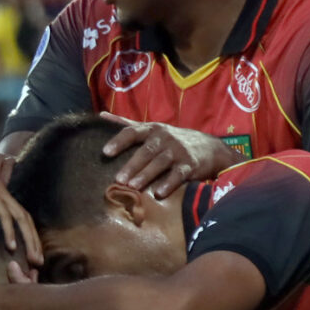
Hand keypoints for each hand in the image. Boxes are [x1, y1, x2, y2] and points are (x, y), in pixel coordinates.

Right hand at [0, 139, 41, 263]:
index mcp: (0, 194)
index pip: (21, 216)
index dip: (30, 235)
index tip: (32, 254)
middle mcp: (2, 191)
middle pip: (26, 218)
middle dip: (34, 241)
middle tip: (39, 261)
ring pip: (20, 217)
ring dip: (28, 239)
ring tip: (31, 258)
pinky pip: (3, 214)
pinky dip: (9, 231)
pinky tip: (11, 246)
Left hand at [100, 115, 231, 199]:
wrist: (208, 148)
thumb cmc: (171, 140)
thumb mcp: (151, 129)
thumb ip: (126, 124)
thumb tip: (101, 116)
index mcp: (151, 129)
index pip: (132, 132)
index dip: (119, 141)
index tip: (105, 153)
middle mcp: (164, 138)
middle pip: (146, 151)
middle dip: (132, 165)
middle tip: (118, 180)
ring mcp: (178, 151)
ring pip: (160, 162)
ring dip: (146, 175)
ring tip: (133, 187)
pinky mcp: (190, 164)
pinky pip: (178, 174)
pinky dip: (169, 183)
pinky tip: (159, 194)